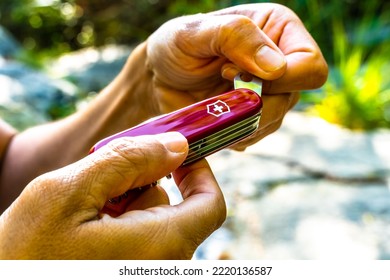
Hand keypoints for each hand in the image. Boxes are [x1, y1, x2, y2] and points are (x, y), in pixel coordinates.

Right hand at [0, 132, 225, 258]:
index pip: (210, 204)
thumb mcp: (69, 193)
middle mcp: (164, 268)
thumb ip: (129, 161)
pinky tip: (88, 228)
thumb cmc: (24, 253)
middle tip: (105, 180)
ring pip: (155, 224)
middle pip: (178, 210)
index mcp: (160, 247)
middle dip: (145, 186)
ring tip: (87, 211)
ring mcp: (148, 274)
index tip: (177, 154)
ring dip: (127, 205)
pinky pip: (141, 241)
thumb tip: (177, 144)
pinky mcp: (129, 273)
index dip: (199, 172)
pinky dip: (120, 224)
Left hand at [146, 3, 327, 148]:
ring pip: (274, 120)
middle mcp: (281, 62)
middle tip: (218, 91)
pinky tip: (214, 117)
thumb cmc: (176, 46)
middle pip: (293, 98)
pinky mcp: (253, 117)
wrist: (159, 76)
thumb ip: (236, 37)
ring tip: (212, 103)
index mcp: (278, 30)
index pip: (310, 66)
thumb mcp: (196, 31)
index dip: (282, 79)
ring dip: (241, 119)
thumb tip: (277, 67)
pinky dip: (233, 132)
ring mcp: (269, 93)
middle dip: (255, 102)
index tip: (232, 73)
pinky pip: (254, 135)